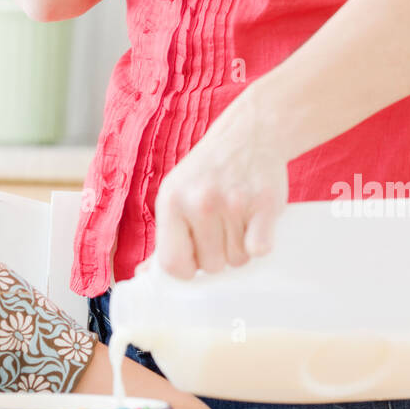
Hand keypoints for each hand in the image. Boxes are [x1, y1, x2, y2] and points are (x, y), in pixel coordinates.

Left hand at [153, 92, 288, 278]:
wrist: (249, 134)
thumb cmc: (210, 170)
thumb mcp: (177, 194)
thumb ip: (166, 237)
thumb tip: (145, 274)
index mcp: (171, 201)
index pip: (172, 264)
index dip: (187, 267)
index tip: (196, 255)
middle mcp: (199, 201)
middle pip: (210, 265)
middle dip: (218, 253)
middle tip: (222, 225)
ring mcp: (232, 202)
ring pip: (237, 260)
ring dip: (240, 246)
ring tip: (239, 217)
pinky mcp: (264, 203)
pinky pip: (259, 250)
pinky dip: (261, 242)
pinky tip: (256, 221)